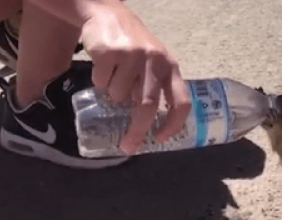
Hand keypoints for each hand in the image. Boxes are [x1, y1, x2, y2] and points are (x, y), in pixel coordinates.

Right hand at [80, 4, 190, 153]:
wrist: (107, 13)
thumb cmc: (134, 47)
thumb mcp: (154, 63)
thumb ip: (155, 88)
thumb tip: (147, 126)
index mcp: (170, 67)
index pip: (181, 102)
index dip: (173, 124)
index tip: (160, 138)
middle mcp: (155, 61)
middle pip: (148, 106)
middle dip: (137, 130)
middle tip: (128, 145)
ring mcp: (132, 56)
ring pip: (119, 96)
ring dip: (113, 95)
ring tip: (114, 77)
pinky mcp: (109, 52)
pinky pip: (101, 83)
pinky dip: (99, 82)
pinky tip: (104, 67)